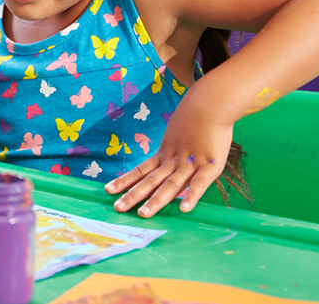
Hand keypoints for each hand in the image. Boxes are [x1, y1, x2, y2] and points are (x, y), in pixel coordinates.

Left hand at [104, 98, 232, 216]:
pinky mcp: (209, 166)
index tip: (108, 190)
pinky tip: (185, 209)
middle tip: (117, 208)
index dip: (124, 181)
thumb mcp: (176, 137)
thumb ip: (171, 152)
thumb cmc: (195, 120)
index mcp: (164, 155)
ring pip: (170, 186)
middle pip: (150, 181)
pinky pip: (200, 184)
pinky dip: (192, 196)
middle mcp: (173, 161)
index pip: (140, 171)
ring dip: (156, 201)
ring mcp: (190, 164)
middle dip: (133, 195)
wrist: (210, 104)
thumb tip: (164, 164)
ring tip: (143, 214)